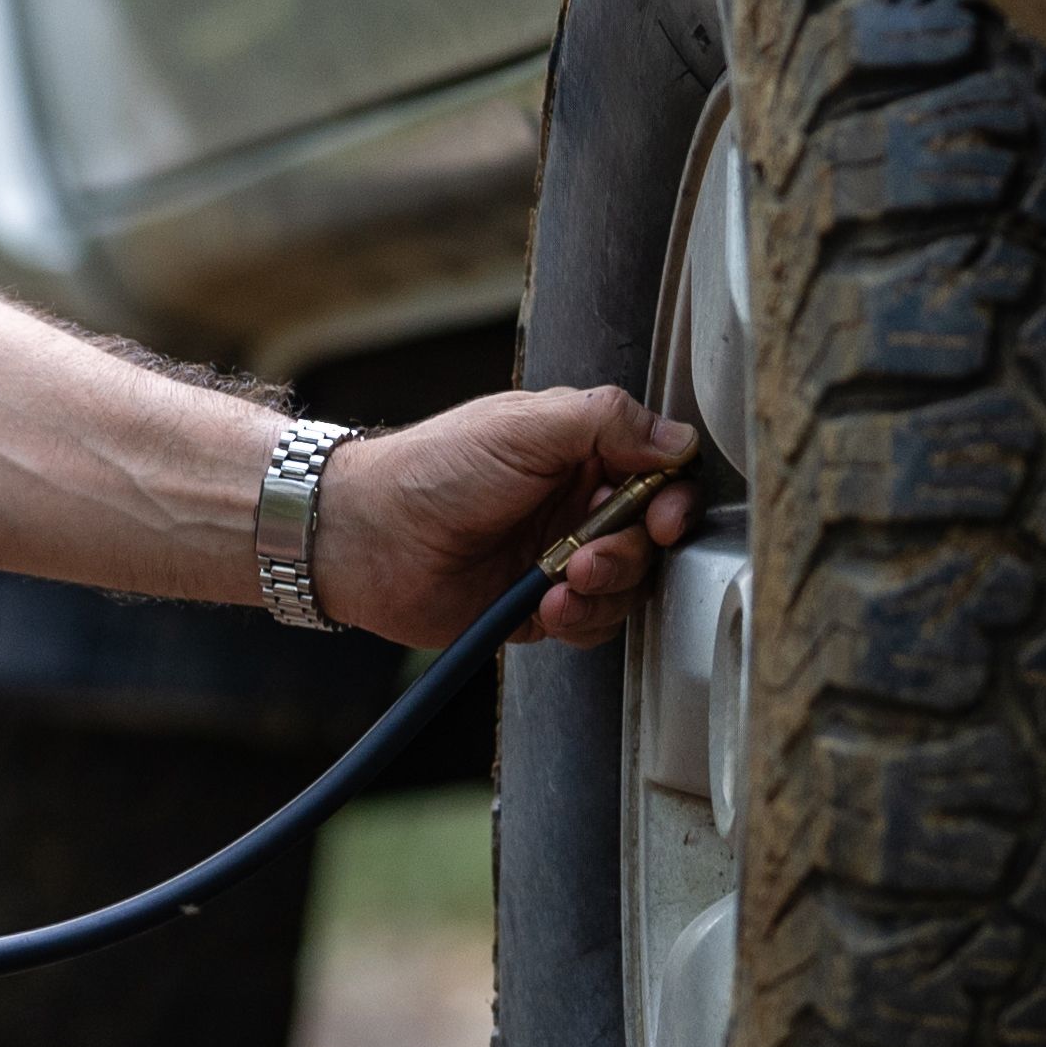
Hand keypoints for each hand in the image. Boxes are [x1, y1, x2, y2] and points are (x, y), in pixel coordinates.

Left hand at [311, 386, 701, 649]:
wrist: (365, 535)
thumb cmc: (433, 468)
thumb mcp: (526, 425)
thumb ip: (609, 422)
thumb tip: (680, 440)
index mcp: (581, 451)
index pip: (661, 473)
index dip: (673, 498)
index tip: (664, 517)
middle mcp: (577, 503)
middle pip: (652, 537)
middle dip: (634, 550)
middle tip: (594, 551)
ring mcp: (561, 557)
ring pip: (628, 585)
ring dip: (606, 587)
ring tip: (561, 579)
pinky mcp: (540, 607)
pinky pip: (592, 624)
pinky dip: (580, 619)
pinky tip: (547, 605)